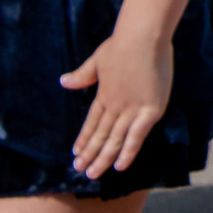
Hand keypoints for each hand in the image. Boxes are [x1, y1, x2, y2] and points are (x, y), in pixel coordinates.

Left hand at [60, 28, 174, 178]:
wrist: (142, 37)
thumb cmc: (123, 43)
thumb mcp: (98, 59)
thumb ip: (83, 74)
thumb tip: (63, 81)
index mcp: (103, 93)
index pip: (91, 122)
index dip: (84, 138)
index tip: (76, 152)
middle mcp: (115, 105)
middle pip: (100, 134)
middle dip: (89, 154)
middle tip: (80, 170)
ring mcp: (132, 109)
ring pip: (114, 140)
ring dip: (102, 158)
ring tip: (93, 174)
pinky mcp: (149, 110)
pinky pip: (136, 137)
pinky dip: (128, 152)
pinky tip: (120, 166)